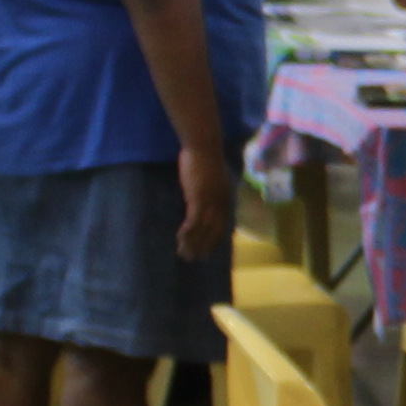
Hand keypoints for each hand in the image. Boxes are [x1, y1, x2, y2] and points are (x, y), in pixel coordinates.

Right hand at [175, 139, 237, 261]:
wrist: (204, 145)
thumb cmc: (205, 158)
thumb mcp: (212, 178)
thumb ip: (211, 190)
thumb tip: (205, 199)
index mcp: (225, 199)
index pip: (222, 226)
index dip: (214, 240)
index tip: (208, 252)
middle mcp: (221, 204)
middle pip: (213, 232)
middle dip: (203, 247)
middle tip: (194, 259)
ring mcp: (210, 202)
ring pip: (202, 229)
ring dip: (192, 243)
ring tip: (183, 254)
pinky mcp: (198, 198)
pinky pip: (193, 220)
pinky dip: (188, 232)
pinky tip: (180, 238)